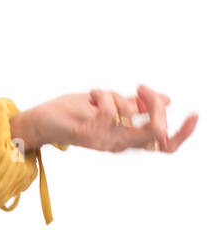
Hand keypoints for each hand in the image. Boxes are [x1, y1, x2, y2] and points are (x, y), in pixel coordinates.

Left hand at [29, 85, 198, 153]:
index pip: (163, 145)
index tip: (194, 113)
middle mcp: (118, 144)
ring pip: (131, 116)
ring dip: (118, 96)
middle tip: (143, 89)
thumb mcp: (108, 105)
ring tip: (100, 94)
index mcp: (126, 139)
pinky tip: (91, 96)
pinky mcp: (89, 132)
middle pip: (155, 132)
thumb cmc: (71, 113)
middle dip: (156, 106)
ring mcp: (104, 140)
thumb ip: (134, 105)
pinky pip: (109, 108)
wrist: (39, 121)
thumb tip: (167, 100)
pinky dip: (103, 95)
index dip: (182, 133)